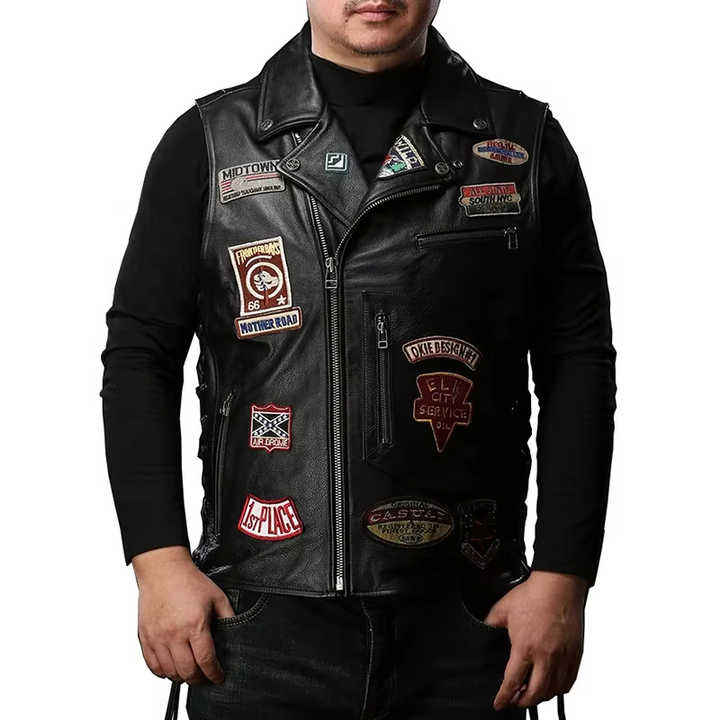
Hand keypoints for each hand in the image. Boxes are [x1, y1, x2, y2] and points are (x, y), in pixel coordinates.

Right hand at [132, 546, 234, 684]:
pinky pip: (152, 666)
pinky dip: (163, 672)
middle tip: (205, 678)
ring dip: (181, 677)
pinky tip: (171, 668)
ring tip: (190, 673)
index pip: (206, 660)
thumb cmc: (189, 582)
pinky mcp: (144, 637)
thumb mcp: (217, 597)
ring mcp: (157, 637)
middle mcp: (174, 634)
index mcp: (195, 624)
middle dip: (199, 679)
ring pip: (169, 672)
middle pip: (187, 671)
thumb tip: (236, 634)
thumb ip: (228, 617)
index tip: (218, 677)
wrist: (163, 570)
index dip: (214, 674)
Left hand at [486, 570, 586, 710]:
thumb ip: (491, 624)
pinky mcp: (575, 654)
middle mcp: (545, 656)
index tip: (499, 704)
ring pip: (553, 690)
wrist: (559, 584)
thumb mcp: (503, 609)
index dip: (504, 697)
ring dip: (540, 696)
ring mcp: (563, 657)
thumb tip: (483, 631)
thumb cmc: (533, 594)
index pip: (512, 681)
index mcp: (525, 647)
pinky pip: (569, 681)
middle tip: (515, 699)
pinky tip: (551, 684)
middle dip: (522, 701)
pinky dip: (559, 688)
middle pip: (535, 693)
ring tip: (531, 692)